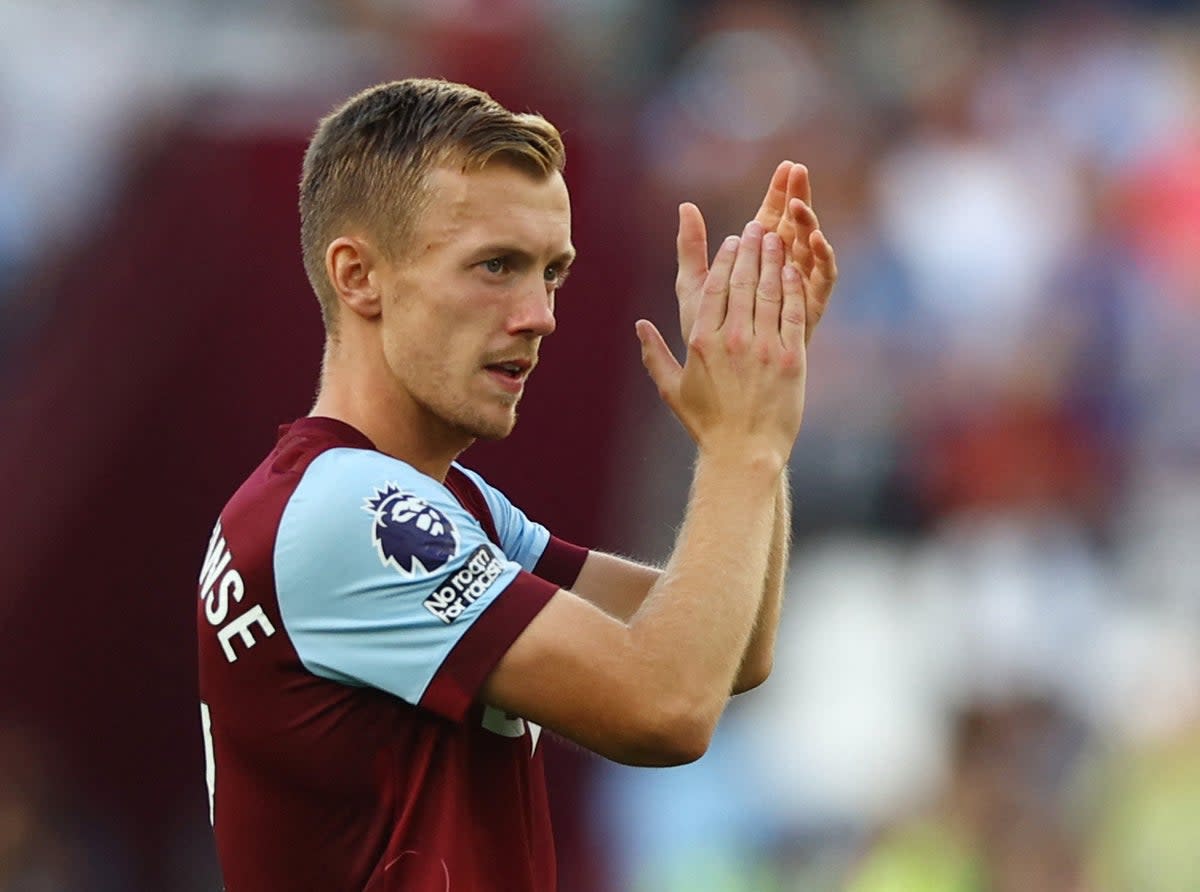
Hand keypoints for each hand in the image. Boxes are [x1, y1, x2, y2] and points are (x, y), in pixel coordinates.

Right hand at [637, 220, 807, 464]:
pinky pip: (793, 313)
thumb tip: (639, 327)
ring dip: (773, 260)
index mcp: (701, 342)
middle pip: (742, 281)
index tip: (732, 241)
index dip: (724, 259)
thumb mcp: (672, 390)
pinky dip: (793, 288)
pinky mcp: (791, 358)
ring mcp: (763, 347)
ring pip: (769, 291)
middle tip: (757, 228)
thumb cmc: (707, 424)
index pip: (713, 287)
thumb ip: (654, 355)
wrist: (745, 453)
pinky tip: (793, 271)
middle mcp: (732, 340)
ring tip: (777, 239)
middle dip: (750, 249)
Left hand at [675, 162, 836, 347]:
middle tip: (801, 172)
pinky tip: (817, 240)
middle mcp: (783, 268)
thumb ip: (691, 249)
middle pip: (796, 225)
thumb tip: (684, 205)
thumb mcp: (694, 287)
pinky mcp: (812, 308)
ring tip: (801, 205)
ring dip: (809, 223)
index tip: (787, 165)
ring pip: (811, 247)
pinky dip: (824, 259)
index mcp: (758, 258)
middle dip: (799, 196)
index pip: (773, 215)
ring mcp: (800, 287)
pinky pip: (823, 279)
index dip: (780, 191)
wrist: (729, 381)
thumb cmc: (710, 335)